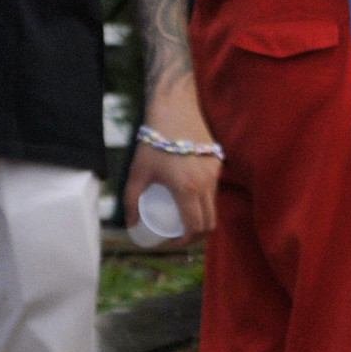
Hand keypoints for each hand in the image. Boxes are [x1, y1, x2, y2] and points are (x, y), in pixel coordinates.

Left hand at [127, 92, 221, 242]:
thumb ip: (132, 202)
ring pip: (214, 206)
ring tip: (184, 216)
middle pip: (210, 222)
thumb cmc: (153, 142)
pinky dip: (205, 200)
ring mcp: (216, 172)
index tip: (172, 240)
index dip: (184, 241)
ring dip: (202, 216)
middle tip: (179, 233)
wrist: (176, 110)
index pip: (195, 226)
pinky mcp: (219, 162)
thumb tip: (133, 225)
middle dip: (196, 234)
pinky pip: (215, 189)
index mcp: (188, 190)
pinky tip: (190, 195)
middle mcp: (207, 184)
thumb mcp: (137, 173)